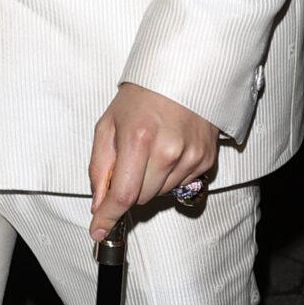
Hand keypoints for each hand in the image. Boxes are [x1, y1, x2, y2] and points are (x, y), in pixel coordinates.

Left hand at [88, 84, 219, 239]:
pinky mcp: (205, 159)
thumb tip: (99, 203)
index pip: (123, 195)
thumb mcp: (108, 125)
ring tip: (151, 149)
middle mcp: (168, 151)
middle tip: (129, 160)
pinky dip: (169, 175)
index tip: (98, 230)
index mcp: (139, 139)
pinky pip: (180, 184)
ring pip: (160, 194)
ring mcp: (190, 157)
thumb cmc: (142, 96)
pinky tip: (168, 150)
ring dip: (150, 181)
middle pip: (140, 198)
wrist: (183, 74)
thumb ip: (100, 167)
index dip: (108, 217)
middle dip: (129, 188)